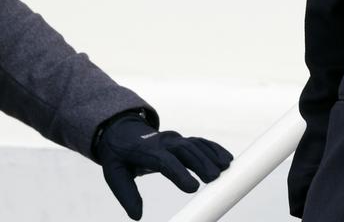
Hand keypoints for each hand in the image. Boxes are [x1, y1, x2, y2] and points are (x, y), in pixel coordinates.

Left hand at [95, 114, 232, 219]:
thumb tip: (136, 216)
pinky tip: (226, 159)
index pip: (165, 160)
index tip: (193, 189)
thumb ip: (126, 194)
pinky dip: (215, 149)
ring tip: (225, 169)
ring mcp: (175, 139)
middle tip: (214, 179)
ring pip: (196, 145)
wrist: (122, 133)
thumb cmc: (119, 157)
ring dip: (212, 156)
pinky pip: (201, 143)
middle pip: (185, 150)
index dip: (180, 173)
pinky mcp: (183, 140)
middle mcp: (164, 141)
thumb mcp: (114, 174)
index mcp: (145, 150)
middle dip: (201, 163)